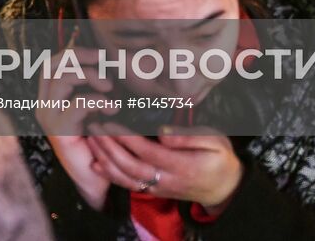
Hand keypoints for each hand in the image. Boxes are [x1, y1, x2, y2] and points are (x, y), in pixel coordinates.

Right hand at [37, 47, 115, 209]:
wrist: (95, 179)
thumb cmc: (98, 141)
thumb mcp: (95, 107)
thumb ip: (93, 85)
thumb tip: (106, 60)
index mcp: (49, 97)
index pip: (52, 62)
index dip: (74, 52)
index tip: (99, 54)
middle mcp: (44, 105)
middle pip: (52, 64)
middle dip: (80, 57)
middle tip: (104, 64)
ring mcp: (49, 118)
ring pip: (62, 79)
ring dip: (90, 77)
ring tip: (110, 89)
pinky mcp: (59, 132)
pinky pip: (77, 104)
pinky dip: (97, 100)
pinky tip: (110, 108)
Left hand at [86, 123, 242, 211]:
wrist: (224, 188)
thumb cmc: (219, 158)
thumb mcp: (216, 141)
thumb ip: (189, 136)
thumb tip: (162, 133)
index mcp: (182, 166)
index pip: (148, 152)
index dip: (127, 139)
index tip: (111, 123)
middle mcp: (167, 180)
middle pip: (132, 166)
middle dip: (110, 147)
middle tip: (95, 127)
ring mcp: (159, 188)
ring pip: (127, 178)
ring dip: (106, 160)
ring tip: (91, 140)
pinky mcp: (154, 190)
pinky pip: (128, 185)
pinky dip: (110, 175)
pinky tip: (96, 163)